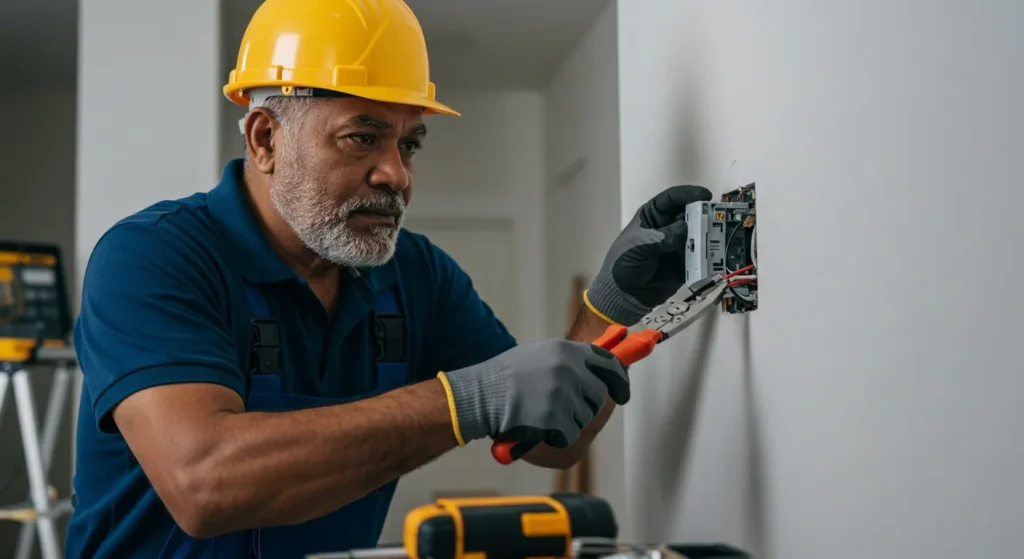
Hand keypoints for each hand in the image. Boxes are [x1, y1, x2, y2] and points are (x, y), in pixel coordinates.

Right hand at [438, 340, 628, 447]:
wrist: (478, 396)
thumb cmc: (502, 378)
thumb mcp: (537, 356)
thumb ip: (567, 361)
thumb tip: (593, 372)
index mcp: (565, 351)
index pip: (607, 363)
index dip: (618, 380)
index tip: (622, 394)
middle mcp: (569, 369)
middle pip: (599, 395)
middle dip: (586, 407)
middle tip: (564, 412)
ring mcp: (564, 393)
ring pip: (585, 418)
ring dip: (566, 423)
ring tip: (539, 415)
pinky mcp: (556, 417)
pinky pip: (569, 435)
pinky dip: (555, 438)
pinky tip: (536, 428)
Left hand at [586, 185, 712, 324]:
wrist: (623, 295)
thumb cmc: (623, 264)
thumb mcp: (638, 246)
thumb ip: (661, 237)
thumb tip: (685, 228)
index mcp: (652, 216)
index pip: (671, 199)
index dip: (688, 194)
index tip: (703, 195)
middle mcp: (668, 227)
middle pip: (689, 214)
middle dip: (702, 214)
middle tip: (715, 217)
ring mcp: (678, 245)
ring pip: (698, 234)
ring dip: (707, 235)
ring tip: (717, 237)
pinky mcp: (685, 263)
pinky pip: (699, 256)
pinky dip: (706, 256)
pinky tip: (712, 256)